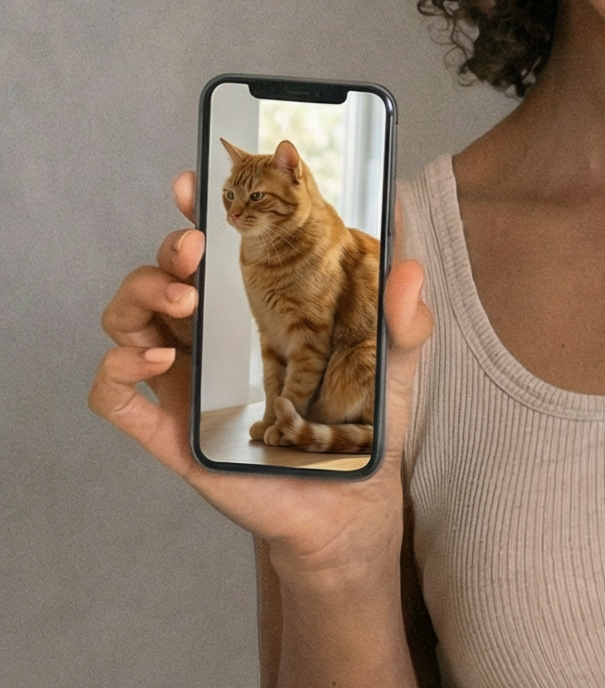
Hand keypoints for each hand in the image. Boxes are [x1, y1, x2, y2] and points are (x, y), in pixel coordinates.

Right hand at [88, 171, 432, 575]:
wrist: (351, 505)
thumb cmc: (363, 430)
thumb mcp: (395, 367)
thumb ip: (404, 320)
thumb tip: (409, 265)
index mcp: (256, 309)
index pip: (214, 250)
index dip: (196, 212)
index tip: (195, 182)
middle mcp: (213, 338)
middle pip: (160, 274)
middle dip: (167, 248)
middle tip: (196, 249)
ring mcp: (187, 381)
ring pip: (125, 320)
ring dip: (139, 296)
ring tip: (184, 302)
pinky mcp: (171, 430)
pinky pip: (113, 393)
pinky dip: (118, 367)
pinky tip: (158, 361)